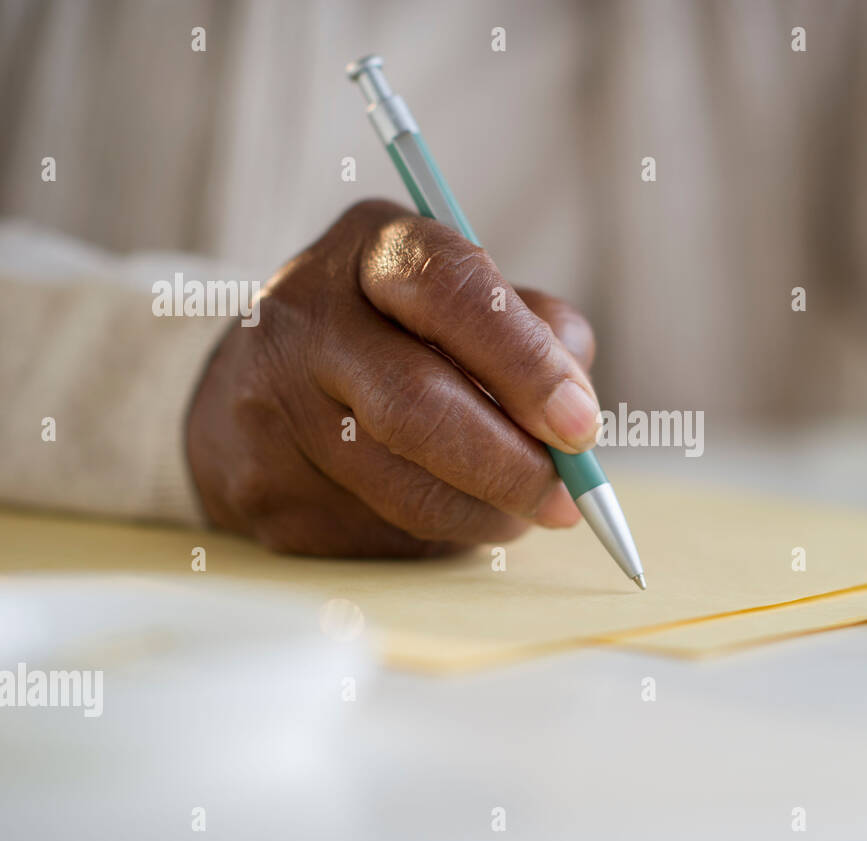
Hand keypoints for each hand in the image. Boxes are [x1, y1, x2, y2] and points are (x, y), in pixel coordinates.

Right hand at [186, 199, 599, 556]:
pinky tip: (450, 512)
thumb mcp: (466, 298)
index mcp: (372, 248)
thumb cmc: (399, 335)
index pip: (451, 292)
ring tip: (520, 509)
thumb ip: (534, 332)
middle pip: (417, 405)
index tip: (580, 425)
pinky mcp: (265, 492)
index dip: (525, 363)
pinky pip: (379, 535)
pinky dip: (439, 535)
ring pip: (404, 488)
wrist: (255, 386)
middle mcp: (304, 317)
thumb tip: (574, 410)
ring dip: (485, 513)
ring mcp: (270, 408)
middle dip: (511, 465)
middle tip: (568, 499)